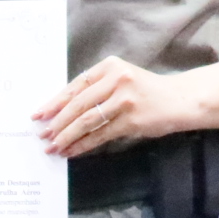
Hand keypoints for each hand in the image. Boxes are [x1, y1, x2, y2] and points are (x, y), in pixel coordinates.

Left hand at [36, 55, 198, 156]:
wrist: (179, 99)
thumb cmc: (146, 91)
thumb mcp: (121, 79)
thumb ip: (96, 89)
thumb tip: (62, 111)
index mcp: (110, 66)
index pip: (75, 85)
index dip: (55, 102)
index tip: (39, 115)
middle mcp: (117, 80)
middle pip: (78, 104)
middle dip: (57, 122)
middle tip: (43, 135)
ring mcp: (124, 100)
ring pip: (87, 121)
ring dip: (67, 136)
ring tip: (54, 147)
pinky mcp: (131, 120)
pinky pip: (101, 134)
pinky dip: (84, 144)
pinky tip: (73, 151)